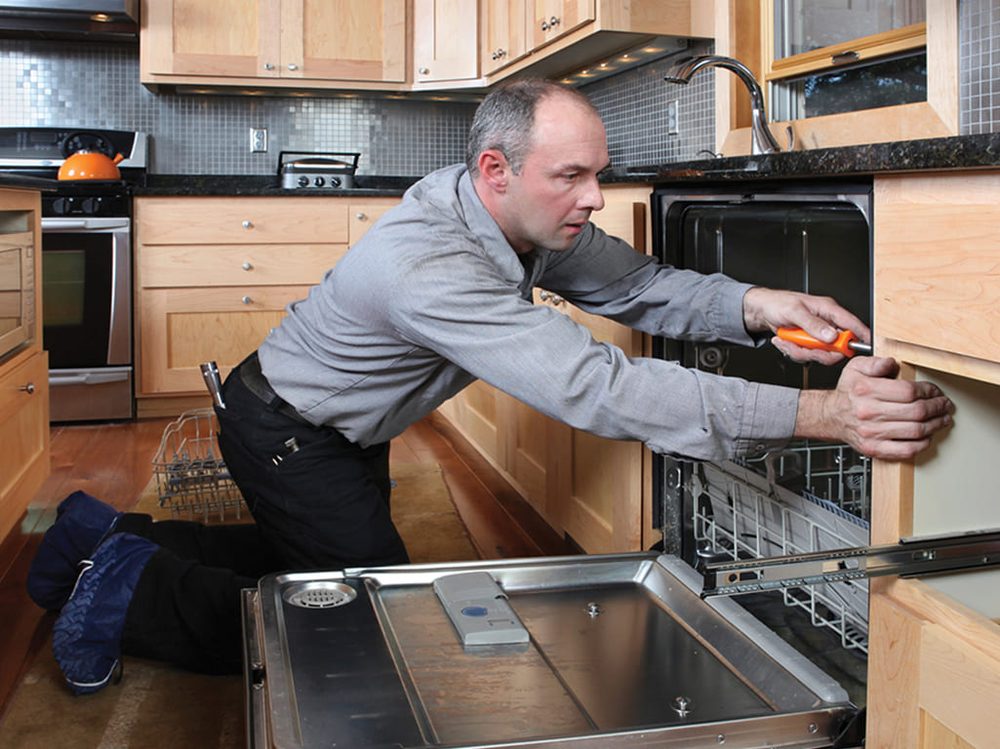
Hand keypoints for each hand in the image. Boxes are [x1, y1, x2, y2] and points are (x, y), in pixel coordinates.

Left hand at [742, 287, 869, 363]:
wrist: (763, 310)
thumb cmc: (779, 304)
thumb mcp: (794, 312)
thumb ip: (813, 324)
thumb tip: (832, 336)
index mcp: (829, 310)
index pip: (852, 324)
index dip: (860, 336)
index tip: (862, 347)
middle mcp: (827, 323)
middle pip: (836, 348)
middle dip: (816, 352)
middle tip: (800, 345)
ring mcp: (818, 335)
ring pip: (820, 355)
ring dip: (800, 351)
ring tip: (787, 340)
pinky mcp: (810, 343)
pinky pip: (807, 356)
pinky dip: (794, 351)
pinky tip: (785, 341)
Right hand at [795, 357, 953, 460]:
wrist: (830, 416)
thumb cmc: (848, 393)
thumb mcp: (856, 368)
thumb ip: (876, 362)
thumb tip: (892, 363)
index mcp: (866, 390)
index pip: (908, 391)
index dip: (928, 391)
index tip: (935, 391)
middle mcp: (869, 412)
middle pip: (916, 411)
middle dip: (937, 408)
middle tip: (944, 405)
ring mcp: (872, 432)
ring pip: (915, 430)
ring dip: (935, 425)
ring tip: (941, 419)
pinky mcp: (874, 448)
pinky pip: (906, 450)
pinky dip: (922, 444)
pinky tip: (927, 436)